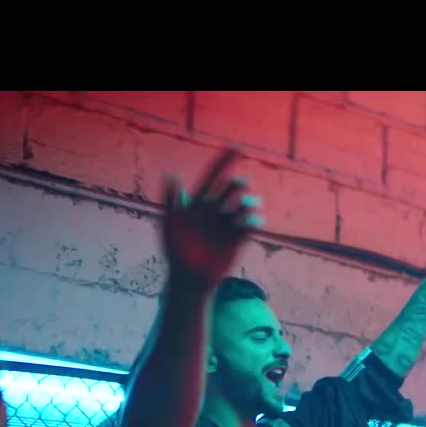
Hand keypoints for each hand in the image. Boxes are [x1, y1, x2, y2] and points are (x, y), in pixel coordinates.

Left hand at [162, 148, 262, 287]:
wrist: (188, 278)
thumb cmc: (175, 251)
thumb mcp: (170, 223)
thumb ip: (171, 199)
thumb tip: (173, 174)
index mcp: (199, 203)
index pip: (213, 177)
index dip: (224, 161)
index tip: (237, 148)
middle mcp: (215, 211)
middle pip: (232, 188)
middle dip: (238, 184)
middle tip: (239, 185)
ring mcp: (228, 224)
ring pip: (245, 204)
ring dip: (248, 200)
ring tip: (244, 205)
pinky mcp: (238, 238)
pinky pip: (252, 223)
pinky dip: (255, 219)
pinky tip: (252, 221)